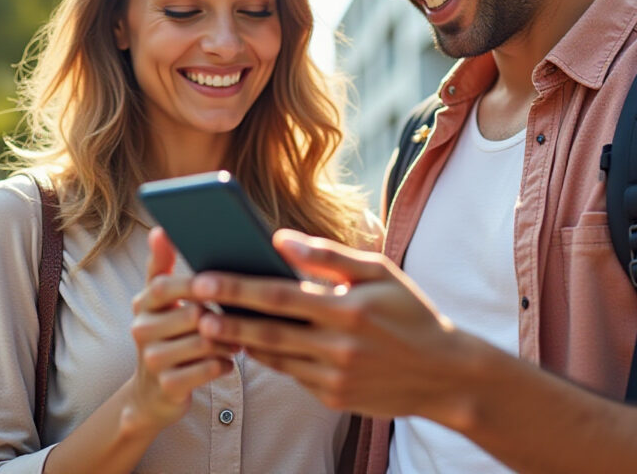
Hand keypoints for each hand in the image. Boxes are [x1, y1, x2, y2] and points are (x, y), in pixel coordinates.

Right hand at [125, 227, 236, 431]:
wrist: (154, 393)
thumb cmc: (169, 336)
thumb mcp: (160, 303)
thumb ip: (161, 266)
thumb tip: (160, 229)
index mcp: (143, 304)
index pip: (165, 285)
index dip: (193, 283)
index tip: (219, 281)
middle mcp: (141, 330)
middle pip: (194, 314)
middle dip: (221, 317)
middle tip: (239, 319)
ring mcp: (152, 360)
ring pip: (205, 342)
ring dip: (228, 342)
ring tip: (235, 341)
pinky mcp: (168, 386)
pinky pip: (209, 368)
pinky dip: (224, 364)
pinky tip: (226, 362)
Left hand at [189, 229, 475, 426]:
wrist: (444, 374)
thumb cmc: (411, 312)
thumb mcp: (380, 272)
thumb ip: (329, 255)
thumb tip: (281, 239)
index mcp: (346, 309)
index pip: (279, 296)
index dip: (237, 287)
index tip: (204, 277)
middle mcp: (336, 346)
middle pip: (265, 331)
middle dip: (224, 319)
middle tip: (192, 307)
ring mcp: (333, 377)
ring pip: (273, 357)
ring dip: (240, 341)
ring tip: (212, 324)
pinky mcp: (332, 398)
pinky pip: (291, 375)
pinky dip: (270, 358)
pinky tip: (253, 343)